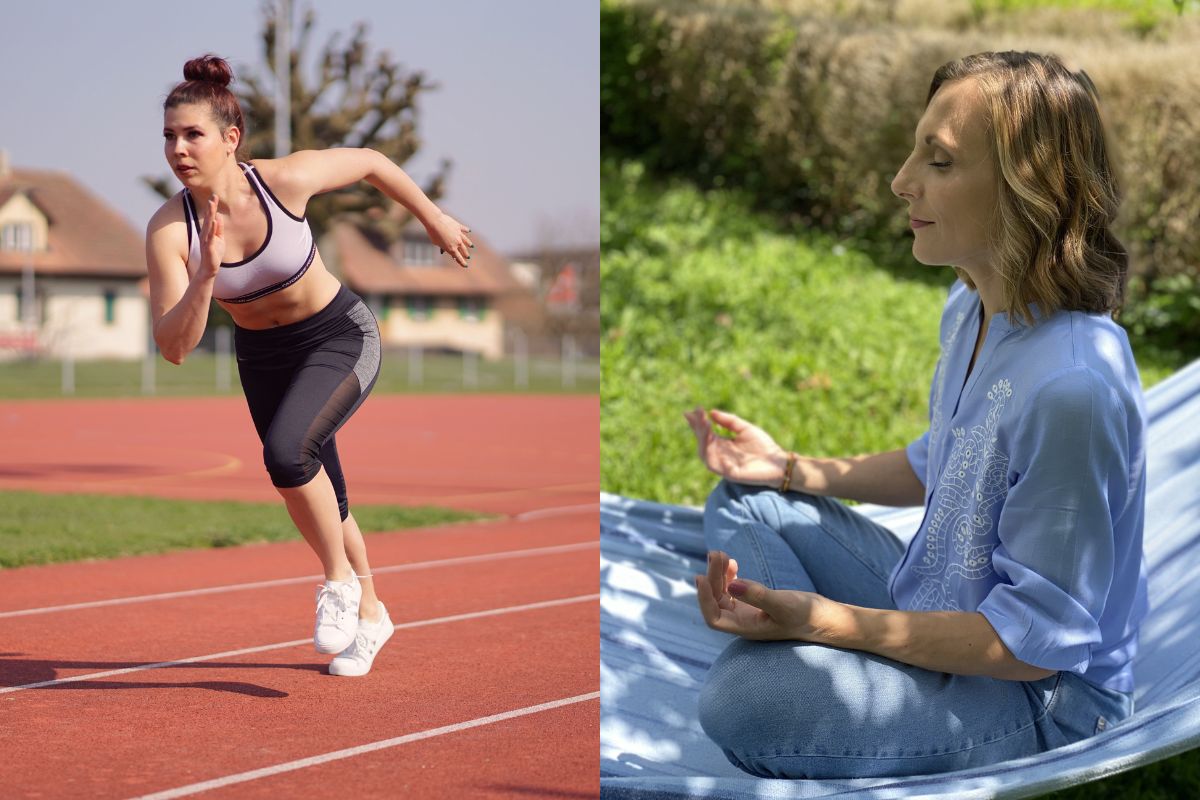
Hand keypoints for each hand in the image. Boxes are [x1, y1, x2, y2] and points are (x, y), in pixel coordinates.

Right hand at [199, 194, 224, 277]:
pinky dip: (213, 229)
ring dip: (210, 214)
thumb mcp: (219, 239)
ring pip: (209, 225)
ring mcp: (206, 240)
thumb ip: (219, 228)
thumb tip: (219, 216)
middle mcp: (206, 234)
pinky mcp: (209, 247)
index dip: (212, 207)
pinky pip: (211, 237)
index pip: (211, 217)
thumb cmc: (214, 253)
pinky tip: (214, 221)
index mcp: (208, 231)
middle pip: (209, 218)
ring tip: (212, 205)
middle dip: (211, 207)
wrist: (209, 268)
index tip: (214, 196)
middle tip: (213, 196)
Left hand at [425, 212, 473, 267]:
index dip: (462, 263)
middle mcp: (457, 243)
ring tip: (472, 246)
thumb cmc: (433, 233)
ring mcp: (459, 235)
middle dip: (466, 254)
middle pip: (463, 250)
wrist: (435, 221)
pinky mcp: (459, 227)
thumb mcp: (436, 243)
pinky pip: (464, 229)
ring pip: (466, 241)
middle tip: (468, 257)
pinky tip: (469, 231)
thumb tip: (443, 249)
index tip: (466, 266)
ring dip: (469, 244)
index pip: (458, 258)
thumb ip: (441, 247)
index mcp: (451, 249)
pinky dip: (466, 230)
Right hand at [683, 407, 789, 486]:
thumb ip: (729, 421)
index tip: (695, 410)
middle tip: (698, 414)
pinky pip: (713, 464)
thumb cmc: (764, 446)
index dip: (698, 423)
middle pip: (702, 442)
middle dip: (698, 428)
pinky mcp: (729, 473)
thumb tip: (712, 412)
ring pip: (704, 453)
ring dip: (701, 439)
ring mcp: (723, 465)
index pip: (706, 433)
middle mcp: (720, 454)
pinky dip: (709, 452)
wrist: (778, 462)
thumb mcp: (745, 428)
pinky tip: (710, 438)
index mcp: (723, 444)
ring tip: (704, 424)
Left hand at [694, 550, 829, 640]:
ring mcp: (748, 613)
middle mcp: (743, 623)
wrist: (825, 619)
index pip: (714, 618)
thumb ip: (758, 595)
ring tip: (720, 553)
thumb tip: (732, 585)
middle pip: (717, 601)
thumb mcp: (783, 604)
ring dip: (719, 574)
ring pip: (723, 593)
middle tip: (716, 553)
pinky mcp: (755, 604)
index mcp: (746, 629)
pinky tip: (732, 563)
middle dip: (713, 578)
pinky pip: (734, 590)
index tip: (701, 577)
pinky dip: (730, 576)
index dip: (704, 599)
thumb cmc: (807, 615)